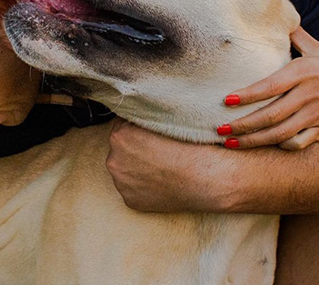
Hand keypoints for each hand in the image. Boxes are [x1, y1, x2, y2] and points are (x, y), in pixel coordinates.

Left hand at [106, 118, 236, 211]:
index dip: (137, 128)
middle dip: (134, 148)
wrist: (205, 178)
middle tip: (156, 150)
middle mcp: (114, 160)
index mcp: (119, 135)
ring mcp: (120, 183)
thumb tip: (135, 117)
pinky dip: (143, 185)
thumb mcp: (162, 120)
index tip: (151, 133)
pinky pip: (133, 189)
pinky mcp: (129, 200)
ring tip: (160, 167)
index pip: (122, 126)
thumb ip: (143, 118)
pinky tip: (160, 181)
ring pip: (125, 170)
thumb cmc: (188, 145)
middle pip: (120, 149)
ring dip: (136, 167)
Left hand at [221, 27, 318, 149]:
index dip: (246, 95)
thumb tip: (283, 19)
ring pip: (279, 134)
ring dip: (253, 141)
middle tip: (219, 131)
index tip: (226, 100)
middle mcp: (307, 95)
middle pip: (270, 115)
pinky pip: (298, 143)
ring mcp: (316, 115)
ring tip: (231, 144)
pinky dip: (281, 147)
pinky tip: (265, 147)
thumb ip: (299, 37)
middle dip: (242, 126)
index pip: (269, 86)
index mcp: (303, 72)